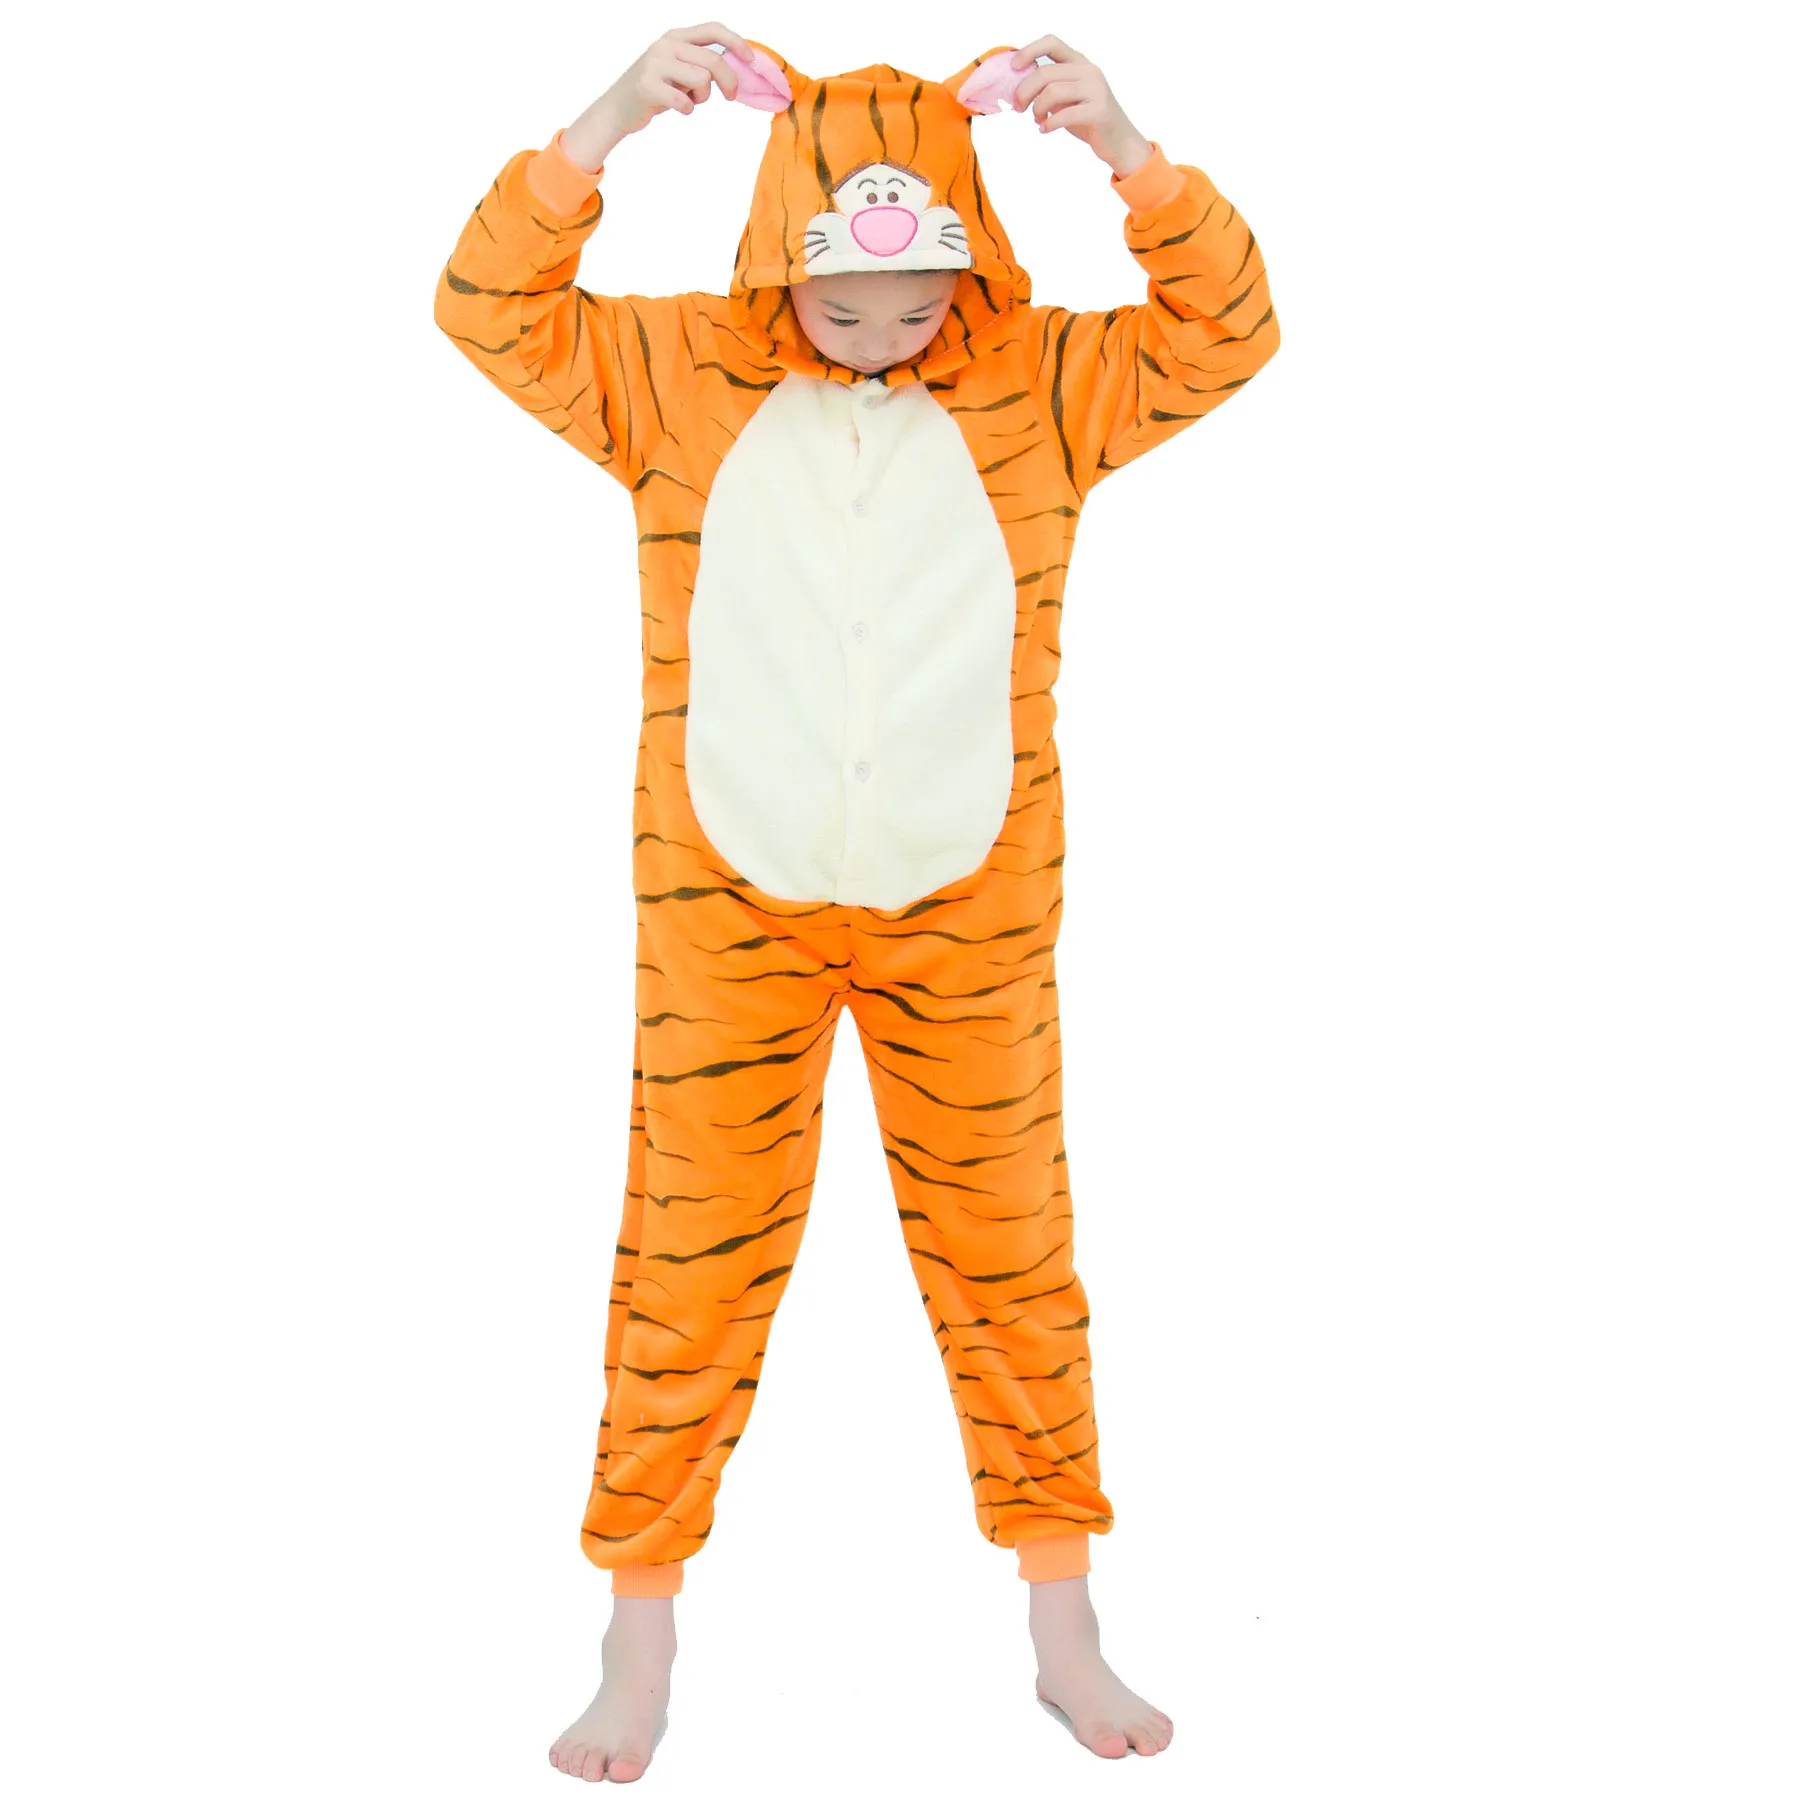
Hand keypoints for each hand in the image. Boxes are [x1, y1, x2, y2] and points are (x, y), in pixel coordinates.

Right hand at [602, 21, 754, 135]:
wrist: (618, 108)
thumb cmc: (655, 89)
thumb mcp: (677, 67)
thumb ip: (700, 62)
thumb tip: (736, 65)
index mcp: (675, 37)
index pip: (712, 30)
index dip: (736, 42)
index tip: (750, 59)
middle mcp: (666, 45)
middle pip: (714, 61)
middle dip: (730, 82)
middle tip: (731, 96)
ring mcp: (655, 64)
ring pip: (702, 80)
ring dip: (702, 97)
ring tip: (689, 99)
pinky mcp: (648, 86)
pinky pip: (685, 101)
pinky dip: (687, 109)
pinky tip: (679, 108)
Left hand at [1007, 37, 1151, 174]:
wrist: (1119, 141)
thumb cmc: (1088, 119)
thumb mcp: (1067, 98)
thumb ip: (1050, 87)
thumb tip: (1019, 86)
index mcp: (1080, 63)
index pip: (1052, 43)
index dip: (1029, 51)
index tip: (1014, 67)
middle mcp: (1089, 71)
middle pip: (1045, 73)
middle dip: (1024, 92)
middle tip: (1018, 108)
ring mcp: (1096, 90)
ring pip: (1052, 92)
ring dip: (1037, 109)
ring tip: (1038, 121)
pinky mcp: (1099, 111)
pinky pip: (1064, 115)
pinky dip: (1049, 124)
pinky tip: (1045, 129)